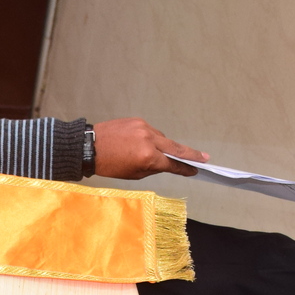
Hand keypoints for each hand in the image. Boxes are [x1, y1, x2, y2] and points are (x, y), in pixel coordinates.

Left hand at [91, 117, 208, 178]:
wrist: (89, 146)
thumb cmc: (109, 165)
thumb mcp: (134, 174)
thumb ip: (153, 168)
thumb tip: (166, 164)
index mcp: (148, 157)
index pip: (173, 164)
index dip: (185, 168)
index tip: (196, 170)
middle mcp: (149, 140)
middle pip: (176, 147)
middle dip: (190, 154)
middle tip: (205, 157)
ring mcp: (144, 128)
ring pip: (162, 138)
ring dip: (164, 146)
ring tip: (159, 154)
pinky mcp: (138, 120)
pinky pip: (152, 131)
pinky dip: (153, 139)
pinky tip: (146, 144)